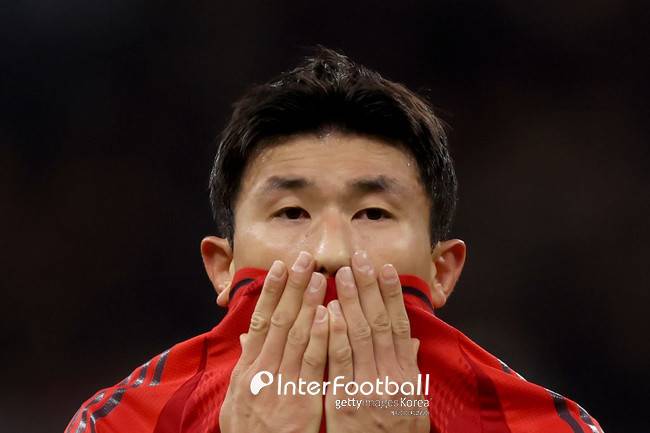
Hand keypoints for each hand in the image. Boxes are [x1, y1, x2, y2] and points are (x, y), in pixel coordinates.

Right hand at [219, 251, 328, 432]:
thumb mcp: (238, 401)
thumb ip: (246, 367)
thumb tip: (249, 338)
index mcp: (247, 370)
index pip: (260, 321)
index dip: (271, 292)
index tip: (281, 267)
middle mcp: (261, 371)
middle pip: (278, 320)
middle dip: (292, 287)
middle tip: (304, 258)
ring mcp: (281, 384)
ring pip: (294, 335)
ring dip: (307, 303)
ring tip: (319, 276)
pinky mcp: (301, 399)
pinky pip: (311, 363)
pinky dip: (318, 337)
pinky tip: (327, 314)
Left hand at [325, 251, 429, 432]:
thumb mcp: (413, 407)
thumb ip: (410, 372)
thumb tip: (411, 343)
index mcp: (408, 377)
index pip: (400, 326)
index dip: (393, 295)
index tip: (386, 269)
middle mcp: (391, 378)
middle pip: (380, 323)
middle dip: (370, 289)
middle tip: (360, 259)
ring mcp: (368, 388)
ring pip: (360, 336)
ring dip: (351, 301)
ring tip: (343, 273)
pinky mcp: (344, 401)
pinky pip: (338, 362)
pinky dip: (334, 333)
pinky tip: (327, 310)